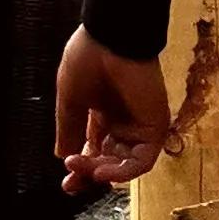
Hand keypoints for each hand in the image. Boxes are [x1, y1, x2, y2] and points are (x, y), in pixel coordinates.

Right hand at [54, 29, 172, 195]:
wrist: (111, 37)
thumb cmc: (88, 59)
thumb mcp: (71, 100)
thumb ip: (70, 130)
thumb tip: (63, 156)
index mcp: (102, 114)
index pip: (94, 150)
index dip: (80, 169)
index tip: (66, 182)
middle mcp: (122, 122)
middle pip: (109, 161)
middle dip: (89, 174)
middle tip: (72, 180)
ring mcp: (140, 125)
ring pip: (125, 165)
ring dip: (105, 173)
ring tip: (87, 171)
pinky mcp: (155, 126)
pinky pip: (142, 160)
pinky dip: (124, 171)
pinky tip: (103, 171)